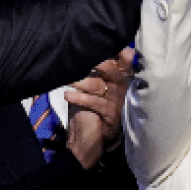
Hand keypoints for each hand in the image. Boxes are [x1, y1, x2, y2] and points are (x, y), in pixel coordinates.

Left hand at [64, 48, 132, 168]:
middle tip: (85, 58)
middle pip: (114, 71)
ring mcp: (117, 102)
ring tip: (68, 79)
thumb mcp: (94, 90)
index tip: (109, 47)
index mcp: (121, 81)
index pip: (123, 63)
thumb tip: (94, 53)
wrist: (91, 142)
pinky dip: (79, 98)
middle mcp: (122, 90)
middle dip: (101, 63)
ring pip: (99, 85)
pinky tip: (67, 95)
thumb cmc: (92, 112)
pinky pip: (94, 102)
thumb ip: (98, 71)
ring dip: (82, 81)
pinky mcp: (110, 114)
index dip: (119, 54)